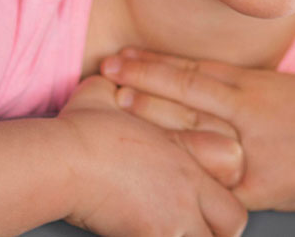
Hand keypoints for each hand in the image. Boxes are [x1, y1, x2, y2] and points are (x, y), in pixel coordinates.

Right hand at [56, 75, 247, 236]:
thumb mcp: (105, 96)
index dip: (222, 207)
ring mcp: (173, 217)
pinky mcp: (150, 235)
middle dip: (216, 231)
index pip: (232, 185)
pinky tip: (135, 235)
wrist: (62, 159)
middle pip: (232, 224)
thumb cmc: (80, 129)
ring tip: (164, 232)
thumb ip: (119, 92)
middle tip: (194, 230)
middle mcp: (188, 189)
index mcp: (186, 157)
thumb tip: (106, 75)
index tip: (206, 212)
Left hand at [101, 48, 294, 212]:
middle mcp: (249, 113)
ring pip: (193, 130)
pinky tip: (156, 163)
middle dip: (142, 82)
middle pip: (186, 93)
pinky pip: (212, 178)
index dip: (153, 63)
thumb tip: (197, 76)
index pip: (193, 70)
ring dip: (154, 116)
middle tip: (104, 73)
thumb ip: (240, 86)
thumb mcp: (282, 89)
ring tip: (117, 104)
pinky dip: (183, 169)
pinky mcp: (254, 187)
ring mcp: (251, 150)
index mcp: (255, 86)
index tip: (120, 56)